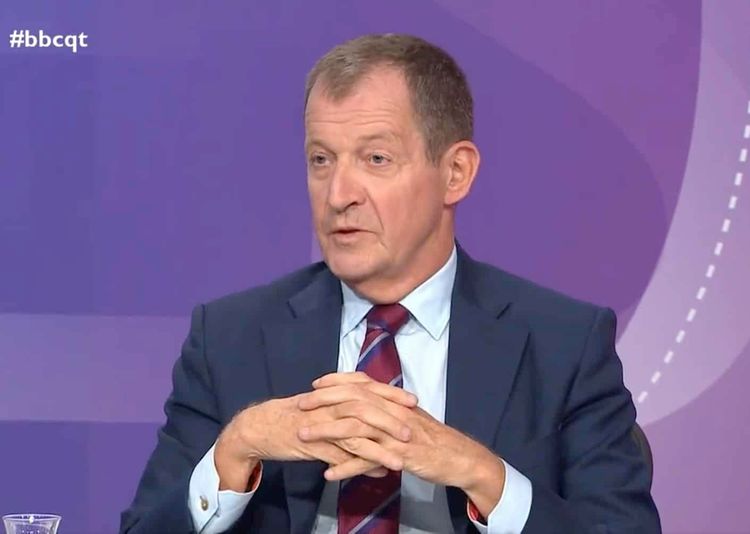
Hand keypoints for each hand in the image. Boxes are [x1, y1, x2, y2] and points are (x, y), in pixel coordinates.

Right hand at [214, 389, 414, 491]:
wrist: (261, 425)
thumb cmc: (296, 416)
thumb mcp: (323, 405)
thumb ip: (347, 408)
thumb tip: (372, 416)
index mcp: (335, 393)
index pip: (369, 388)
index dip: (392, 394)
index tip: (413, 401)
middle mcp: (330, 404)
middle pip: (366, 409)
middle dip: (391, 420)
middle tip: (411, 431)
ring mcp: (322, 424)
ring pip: (355, 434)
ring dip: (379, 448)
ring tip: (399, 461)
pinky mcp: (313, 444)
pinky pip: (339, 456)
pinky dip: (358, 466)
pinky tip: (376, 474)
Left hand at [299, 373, 504, 504]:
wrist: (458, 457)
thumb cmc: (432, 438)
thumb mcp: (408, 416)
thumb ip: (387, 408)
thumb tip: (367, 401)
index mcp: (394, 401)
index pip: (361, 382)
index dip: (337, 381)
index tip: (316, 384)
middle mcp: (392, 412)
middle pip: (352, 399)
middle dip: (323, 400)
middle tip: (300, 404)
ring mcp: (394, 434)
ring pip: (355, 427)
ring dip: (326, 431)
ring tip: (303, 435)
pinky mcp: (398, 456)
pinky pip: (367, 460)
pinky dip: (346, 466)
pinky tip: (328, 473)